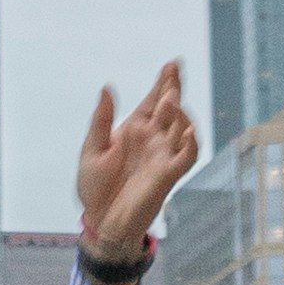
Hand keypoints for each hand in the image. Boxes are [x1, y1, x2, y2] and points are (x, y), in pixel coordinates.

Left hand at [75, 62, 197, 277]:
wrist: (100, 221)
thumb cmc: (95, 188)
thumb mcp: (92, 150)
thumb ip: (101, 120)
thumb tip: (106, 87)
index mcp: (134, 130)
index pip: (153, 101)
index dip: (164, 82)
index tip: (172, 63)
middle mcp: (152, 140)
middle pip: (170, 109)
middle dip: (174, 88)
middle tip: (175, 71)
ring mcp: (162, 156)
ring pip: (181, 129)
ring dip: (179, 114)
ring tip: (171, 100)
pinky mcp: (168, 175)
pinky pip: (187, 157)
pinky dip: (191, 143)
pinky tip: (189, 130)